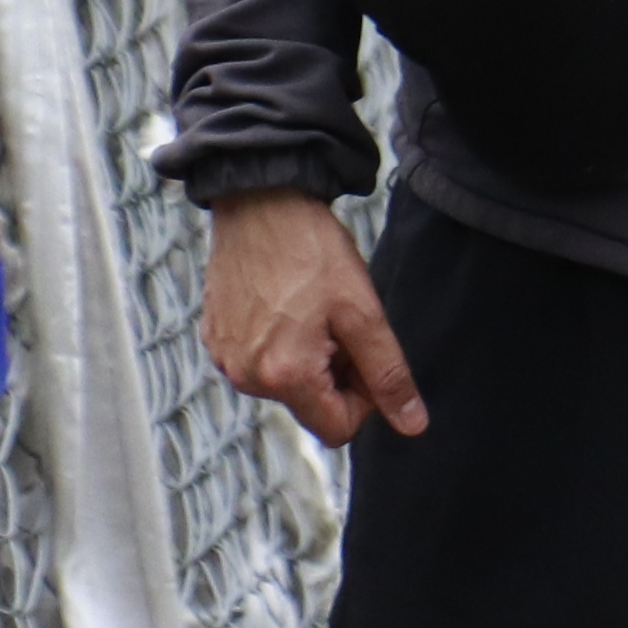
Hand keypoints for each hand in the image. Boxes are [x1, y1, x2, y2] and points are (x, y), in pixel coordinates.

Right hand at [202, 189, 427, 440]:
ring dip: (307, 357)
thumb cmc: (311, 249)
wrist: (260, 198)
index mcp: (285, 377)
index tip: (364, 351)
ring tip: (310, 305)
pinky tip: (284, 300)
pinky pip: (257, 361)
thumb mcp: (362, 310)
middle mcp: (246, 378)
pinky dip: (278, 342)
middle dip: (334, 373)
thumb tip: (412, 425)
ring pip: (285, 383)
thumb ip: (387, 373)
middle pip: (311, 405)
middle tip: (339, 319)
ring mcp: (225, 358)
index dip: (363, 397)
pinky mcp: (215, 338)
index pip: (338, 429)